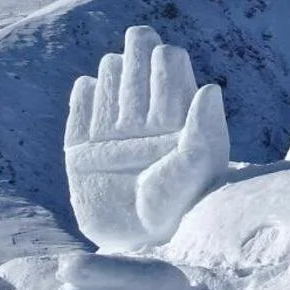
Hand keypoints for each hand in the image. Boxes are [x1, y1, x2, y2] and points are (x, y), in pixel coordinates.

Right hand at [65, 26, 228, 251]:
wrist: (139, 240)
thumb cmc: (180, 202)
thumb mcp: (199, 166)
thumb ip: (205, 127)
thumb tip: (209, 88)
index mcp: (178, 109)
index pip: (169, 59)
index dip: (164, 58)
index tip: (166, 75)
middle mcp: (145, 110)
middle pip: (136, 54)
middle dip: (137, 50)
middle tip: (140, 61)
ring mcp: (112, 124)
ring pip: (108, 70)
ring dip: (113, 75)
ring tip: (120, 103)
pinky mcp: (81, 143)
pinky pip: (80, 100)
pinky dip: (83, 96)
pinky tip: (91, 102)